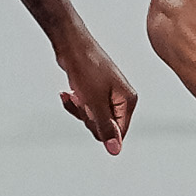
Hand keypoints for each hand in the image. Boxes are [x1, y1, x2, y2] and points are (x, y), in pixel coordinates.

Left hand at [55, 27, 137, 154]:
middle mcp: (121, 99)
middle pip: (104, 127)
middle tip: (83, 101)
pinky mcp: (95, 92)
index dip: (101, 129)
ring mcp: (107, 95)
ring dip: (79, 110)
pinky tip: (67, 93)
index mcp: (128, 100)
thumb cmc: (86, 67)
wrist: (71, 45)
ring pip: (92, 119)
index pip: (119, 132)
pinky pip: (84, 109)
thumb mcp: (95, 102)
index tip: (90, 114)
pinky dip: (74, 103)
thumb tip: (114, 150)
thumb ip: (105, 128)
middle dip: (88, 118)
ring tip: (76, 94)